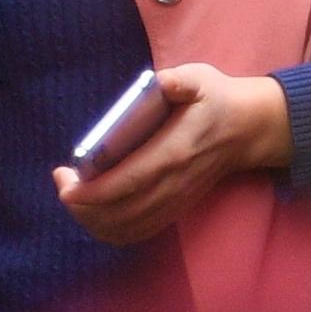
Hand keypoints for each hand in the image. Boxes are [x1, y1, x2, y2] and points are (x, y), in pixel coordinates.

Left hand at [51, 61, 290, 248]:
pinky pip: (137, 231)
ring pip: (126, 226)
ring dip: (92, 219)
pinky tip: (94, 214)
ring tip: (74, 195)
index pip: (128, 181)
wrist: (247, 129)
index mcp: (174, 151)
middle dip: (83, 205)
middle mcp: (173, 183)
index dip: (93, 190)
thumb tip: (163, 81)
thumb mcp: (202, 79)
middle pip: (120, 211)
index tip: (64, 183)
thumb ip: (181, 80)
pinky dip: (109, 230)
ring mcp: (175, 200)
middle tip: (62, 181)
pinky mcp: (174, 208)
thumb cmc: (216, 100)